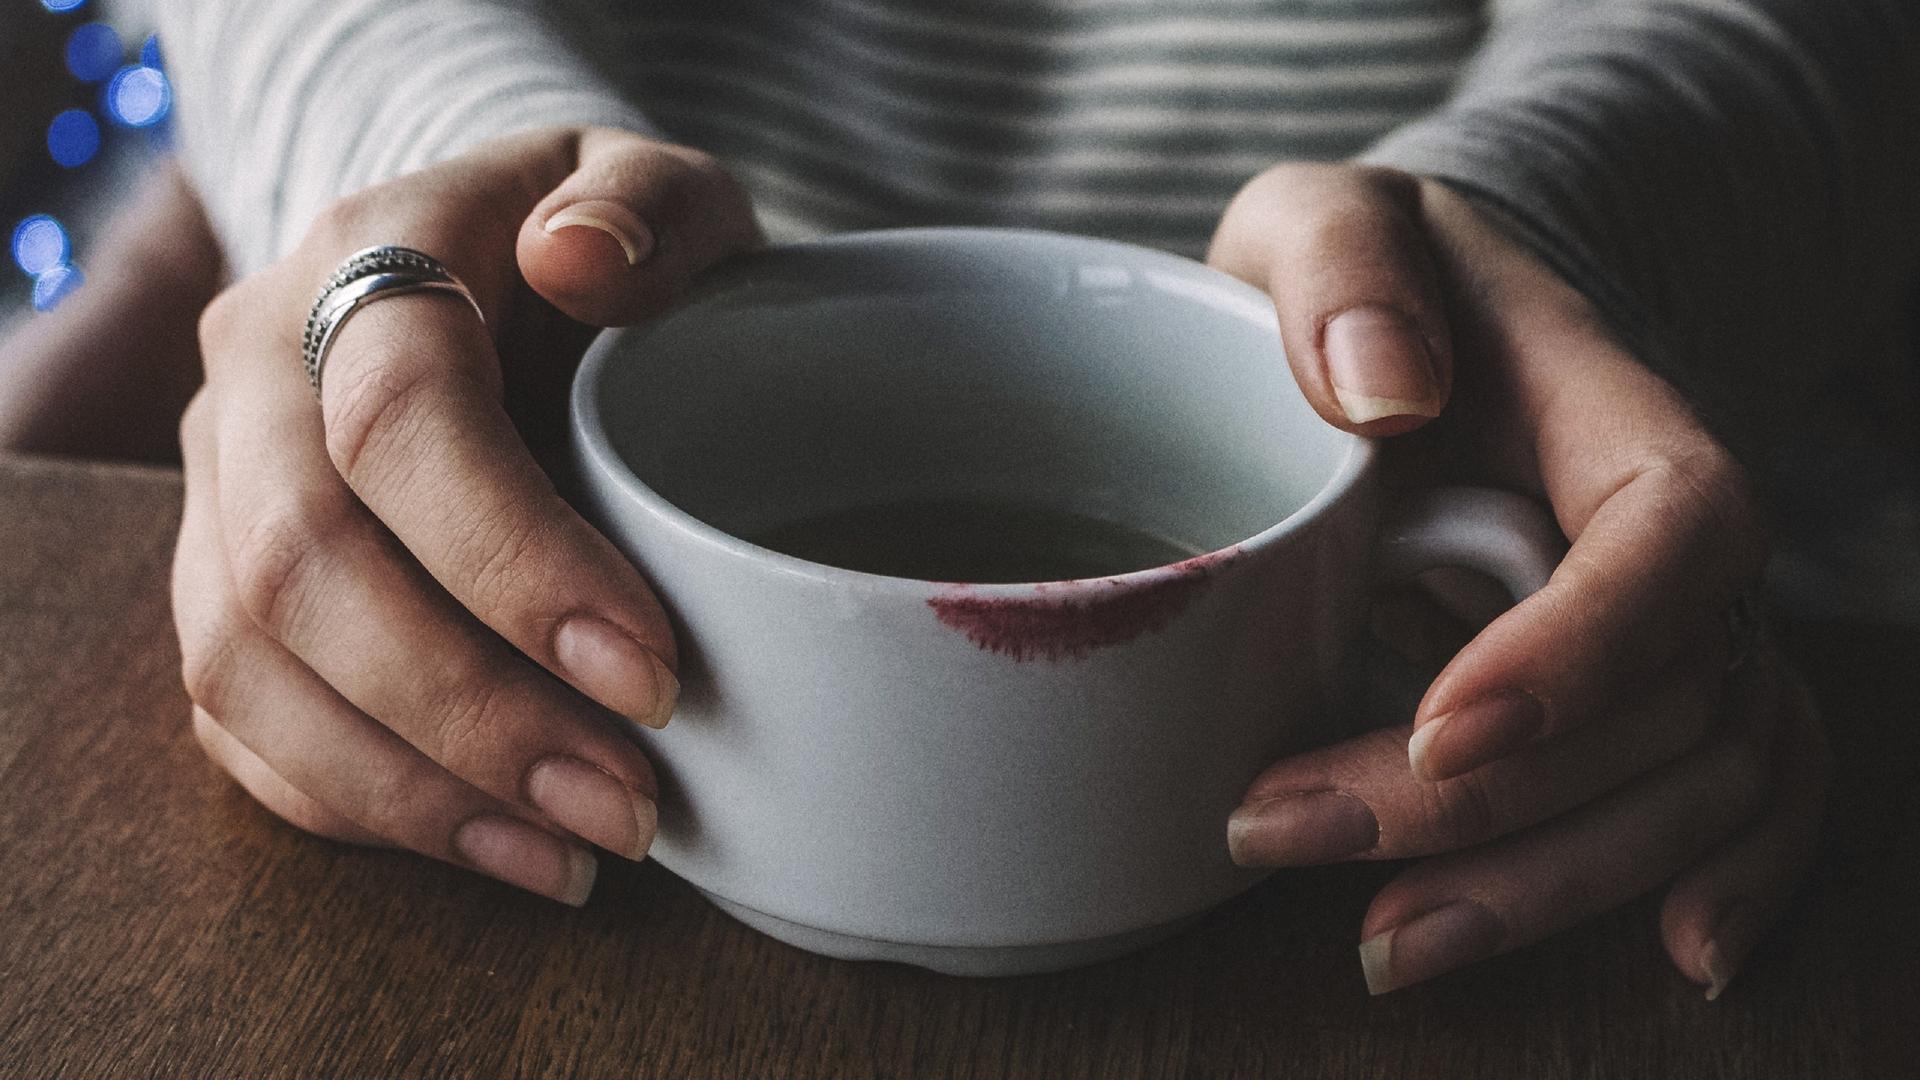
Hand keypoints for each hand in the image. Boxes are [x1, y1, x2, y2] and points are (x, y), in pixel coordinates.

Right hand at [171, 127, 760, 903]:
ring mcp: (219, 485)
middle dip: (471, 713)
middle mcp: (256, 375)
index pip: (399, 419)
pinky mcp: (218, 579)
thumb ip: (645, 208)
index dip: (515, 562)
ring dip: (413, 788)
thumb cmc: (600, 241)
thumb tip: (581, 259)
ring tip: (575, 856)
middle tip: (627, 804)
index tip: (652, 674)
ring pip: (244, 663)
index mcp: (367, 258)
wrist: (483, 262)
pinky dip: (359, 805)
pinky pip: (237, 719)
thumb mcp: (658, 188)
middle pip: (303, 567)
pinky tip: (494, 846)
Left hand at [1208, 164, 1830, 996]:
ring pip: (1697, 780)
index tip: (1438, 730)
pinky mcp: (1649, 681)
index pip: (1669, 530)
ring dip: (1555, 884)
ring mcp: (1676, 617)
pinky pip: (1748, 786)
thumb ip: (1343, 267)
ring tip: (1386, 946)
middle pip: (1663, 697)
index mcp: (1610, 407)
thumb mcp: (1326, 219)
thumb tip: (1381, 391)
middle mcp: (1669, 533)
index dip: (1584, 647)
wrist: (1435, 319)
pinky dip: (1730, 876)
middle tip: (1281, 830)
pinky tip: (1673, 959)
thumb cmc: (1373, 276)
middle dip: (1484, 805)